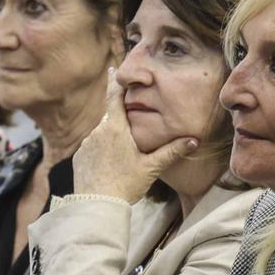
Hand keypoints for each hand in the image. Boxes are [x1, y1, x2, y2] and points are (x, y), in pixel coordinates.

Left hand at [72, 69, 201, 201]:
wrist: (96, 206)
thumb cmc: (125, 185)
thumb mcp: (151, 167)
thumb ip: (172, 151)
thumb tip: (194, 140)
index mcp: (115, 127)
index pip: (114, 96)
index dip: (115, 81)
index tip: (113, 69)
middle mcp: (98, 131)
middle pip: (111, 118)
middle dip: (121, 121)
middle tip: (132, 133)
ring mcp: (86, 144)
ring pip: (102, 134)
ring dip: (112, 139)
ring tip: (122, 159)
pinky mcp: (79, 157)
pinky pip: (93, 148)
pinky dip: (101, 152)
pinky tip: (110, 167)